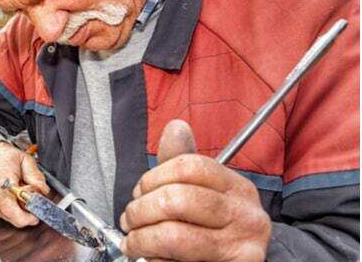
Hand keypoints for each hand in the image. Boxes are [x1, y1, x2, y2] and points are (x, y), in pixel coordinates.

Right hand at [0, 141, 49, 226]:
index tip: (36, 213)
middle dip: (25, 211)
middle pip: (14, 217)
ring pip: (8, 217)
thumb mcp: (25, 159)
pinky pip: (1, 213)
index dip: (28, 217)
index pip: (15, 213)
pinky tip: (9, 194)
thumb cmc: (1, 154)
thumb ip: (36, 177)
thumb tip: (43, 192)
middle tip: (28, 198)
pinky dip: (9, 206)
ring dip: (17, 209)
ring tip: (17, 192)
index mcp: (2, 184)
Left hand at [119, 120, 271, 260]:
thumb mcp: (203, 192)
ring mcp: (241, 245)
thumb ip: (183, 164)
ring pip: (174, 235)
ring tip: (134, 242)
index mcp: (237, 188)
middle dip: (140, 210)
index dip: (153, 177)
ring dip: (141, 239)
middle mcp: (245, 215)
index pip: (189, 167)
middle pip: (177, 199)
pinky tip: (154, 258)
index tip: (139, 191)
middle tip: (130, 219)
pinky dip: (154, 260)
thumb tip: (175, 127)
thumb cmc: (216, 229)